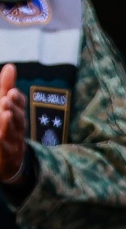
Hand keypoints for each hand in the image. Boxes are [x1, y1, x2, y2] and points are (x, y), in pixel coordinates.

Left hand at [0, 64, 26, 183]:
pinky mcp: (4, 155)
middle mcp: (17, 129)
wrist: (10, 162)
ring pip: (11, 133)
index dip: (17, 100)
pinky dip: (1, 142)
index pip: (20, 106)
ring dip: (7, 124)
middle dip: (13, 109)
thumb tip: (10, 66)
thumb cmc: (7, 129)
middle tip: (6, 99)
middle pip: (18, 118)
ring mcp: (11, 144)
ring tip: (4, 114)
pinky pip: (2, 148)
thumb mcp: (7, 107)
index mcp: (17, 116)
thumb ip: (5, 87)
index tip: (11, 92)